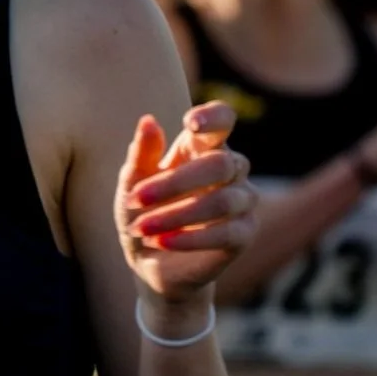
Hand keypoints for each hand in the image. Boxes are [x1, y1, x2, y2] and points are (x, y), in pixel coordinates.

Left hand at [118, 102, 257, 306]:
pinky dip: (189, 239)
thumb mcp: (132, 182)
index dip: (214, 116)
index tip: (190, 123)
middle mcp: (230, 168)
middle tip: (134, 198)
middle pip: (220, 164)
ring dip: (175, 215)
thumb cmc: (142, 209)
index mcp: (201, 146)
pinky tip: (160, 242)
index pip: (224, 119)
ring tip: (140, 228)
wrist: (148, 258)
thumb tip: (149, 121)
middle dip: (174, 182)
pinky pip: (227, 233)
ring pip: (223, 201)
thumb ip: (141, 154)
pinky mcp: (244, 234)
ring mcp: (242, 201)